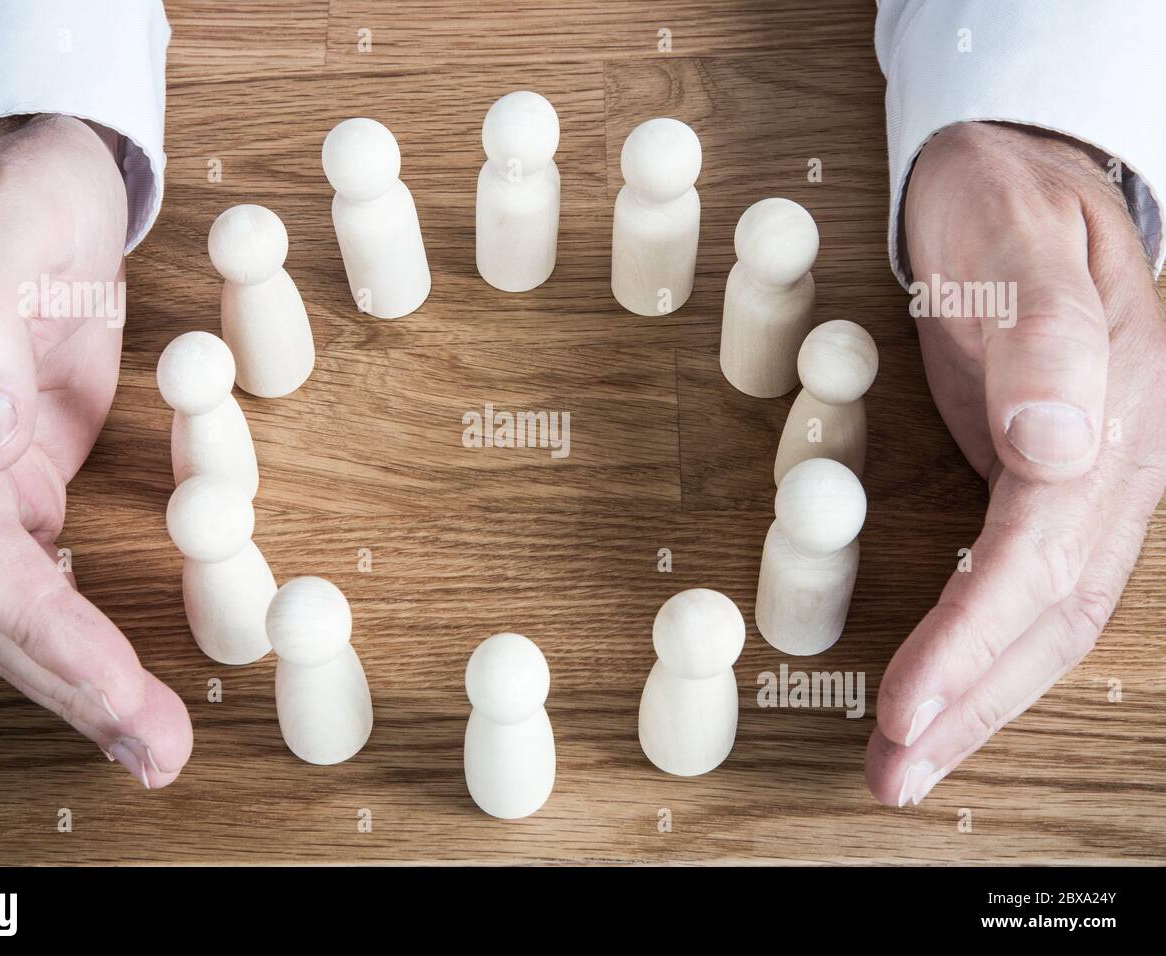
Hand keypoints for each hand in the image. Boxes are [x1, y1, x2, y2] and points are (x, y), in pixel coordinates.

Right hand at [0, 115, 191, 786]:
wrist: (23, 169)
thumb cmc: (4, 197)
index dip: (55, 651)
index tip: (126, 707)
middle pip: (4, 614)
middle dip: (79, 692)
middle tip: (159, 755)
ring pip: (31, 603)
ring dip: (90, 676)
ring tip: (153, 738)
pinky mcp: (35, 469)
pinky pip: (60, 567)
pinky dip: (96, 624)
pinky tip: (134, 665)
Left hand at [866, 122, 1165, 805]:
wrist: (1018, 176)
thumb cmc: (1008, 202)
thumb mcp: (1020, 242)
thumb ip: (1044, 338)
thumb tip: (1050, 446)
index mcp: (1109, 415)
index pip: (1042, 558)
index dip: (974, 640)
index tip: (908, 705)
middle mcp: (1107, 466)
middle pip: (1048, 614)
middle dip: (972, 703)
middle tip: (895, 774)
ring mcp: (1081, 481)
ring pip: (1041, 618)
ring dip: (975, 699)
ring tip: (909, 762)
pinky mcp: (1042, 484)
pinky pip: (1019, 586)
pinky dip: (977, 649)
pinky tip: (941, 689)